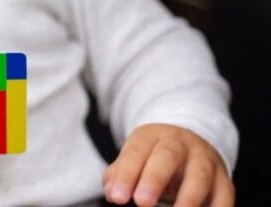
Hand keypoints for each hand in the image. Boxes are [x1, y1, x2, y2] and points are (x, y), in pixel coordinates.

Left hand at [104, 124, 233, 206]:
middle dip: (154, 179)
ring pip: (199, 176)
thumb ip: (119, 174)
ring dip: (188, 198)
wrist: (189, 144)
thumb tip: (113, 192)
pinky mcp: (223, 179)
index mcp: (152, 136)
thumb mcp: (134, 158)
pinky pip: (224, 194)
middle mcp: (181, 144)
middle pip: (167, 156)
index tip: (117, 197)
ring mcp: (205, 160)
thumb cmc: (152, 157)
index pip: (137, 152)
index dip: (126, 175)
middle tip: (141, 202)